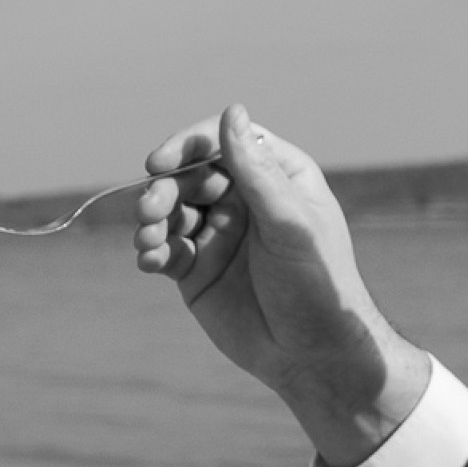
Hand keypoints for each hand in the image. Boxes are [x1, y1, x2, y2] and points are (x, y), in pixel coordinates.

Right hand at [130, 104, 429, 466]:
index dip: (185, 147)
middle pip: (188, 176)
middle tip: (150, 211)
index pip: (221, 143)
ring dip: (151, 220)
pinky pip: (164, 250)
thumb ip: (256, 170)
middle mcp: (243, 200)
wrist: (314, 356)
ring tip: (148, 242)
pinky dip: (151, 251)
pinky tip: (150, 261)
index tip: (157, 164)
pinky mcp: (197, 271)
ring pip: (170, 211)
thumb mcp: (290, 223)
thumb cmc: (319, 285)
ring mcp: (218, 235)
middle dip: (164, 190)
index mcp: (274, 176)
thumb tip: (231, 110)